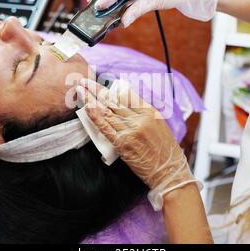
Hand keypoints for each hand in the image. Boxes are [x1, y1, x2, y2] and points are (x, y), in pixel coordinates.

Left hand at [76, 78, 198, 209]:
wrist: (169, 170)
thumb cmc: (165, 149)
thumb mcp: (158, 124)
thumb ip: (143, 112)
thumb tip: (125, 100)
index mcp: (150, 111)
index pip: (126, 94)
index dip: (111, 86)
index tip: (100, 80)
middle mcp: (140, 118)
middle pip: (114, 99)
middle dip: (97, 88)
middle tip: (83, 80)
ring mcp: (131, 130)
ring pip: (107, 111)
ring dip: (91, 99)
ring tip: (79, 90)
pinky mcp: (123, 144)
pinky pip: (105, 127)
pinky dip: (95, 116)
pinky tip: (86, 107)